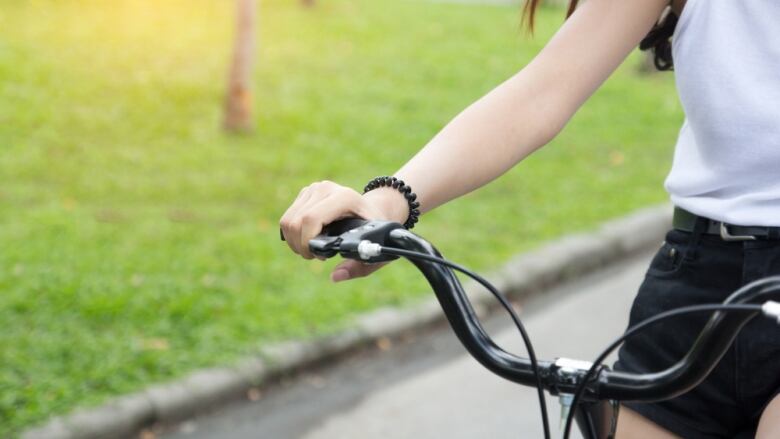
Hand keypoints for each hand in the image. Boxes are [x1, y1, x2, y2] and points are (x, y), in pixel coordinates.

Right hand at [279, 180, 407, 281]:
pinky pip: (287, 218)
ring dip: (294, 242)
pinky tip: (307, 240)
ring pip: (287, 221)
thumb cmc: (375, 233)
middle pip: (295, 222)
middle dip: (300, 246)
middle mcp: (327, 189)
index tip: (318, 257)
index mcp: (345, 198)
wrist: (373, 210)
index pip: (311, 219)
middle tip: (315, 257)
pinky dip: (292, 235)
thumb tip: (335, 276)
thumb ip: (357, 266)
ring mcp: (314, 189)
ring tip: (311, 249)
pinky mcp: (306, 193)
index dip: (307, 242)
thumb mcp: (375, 252)